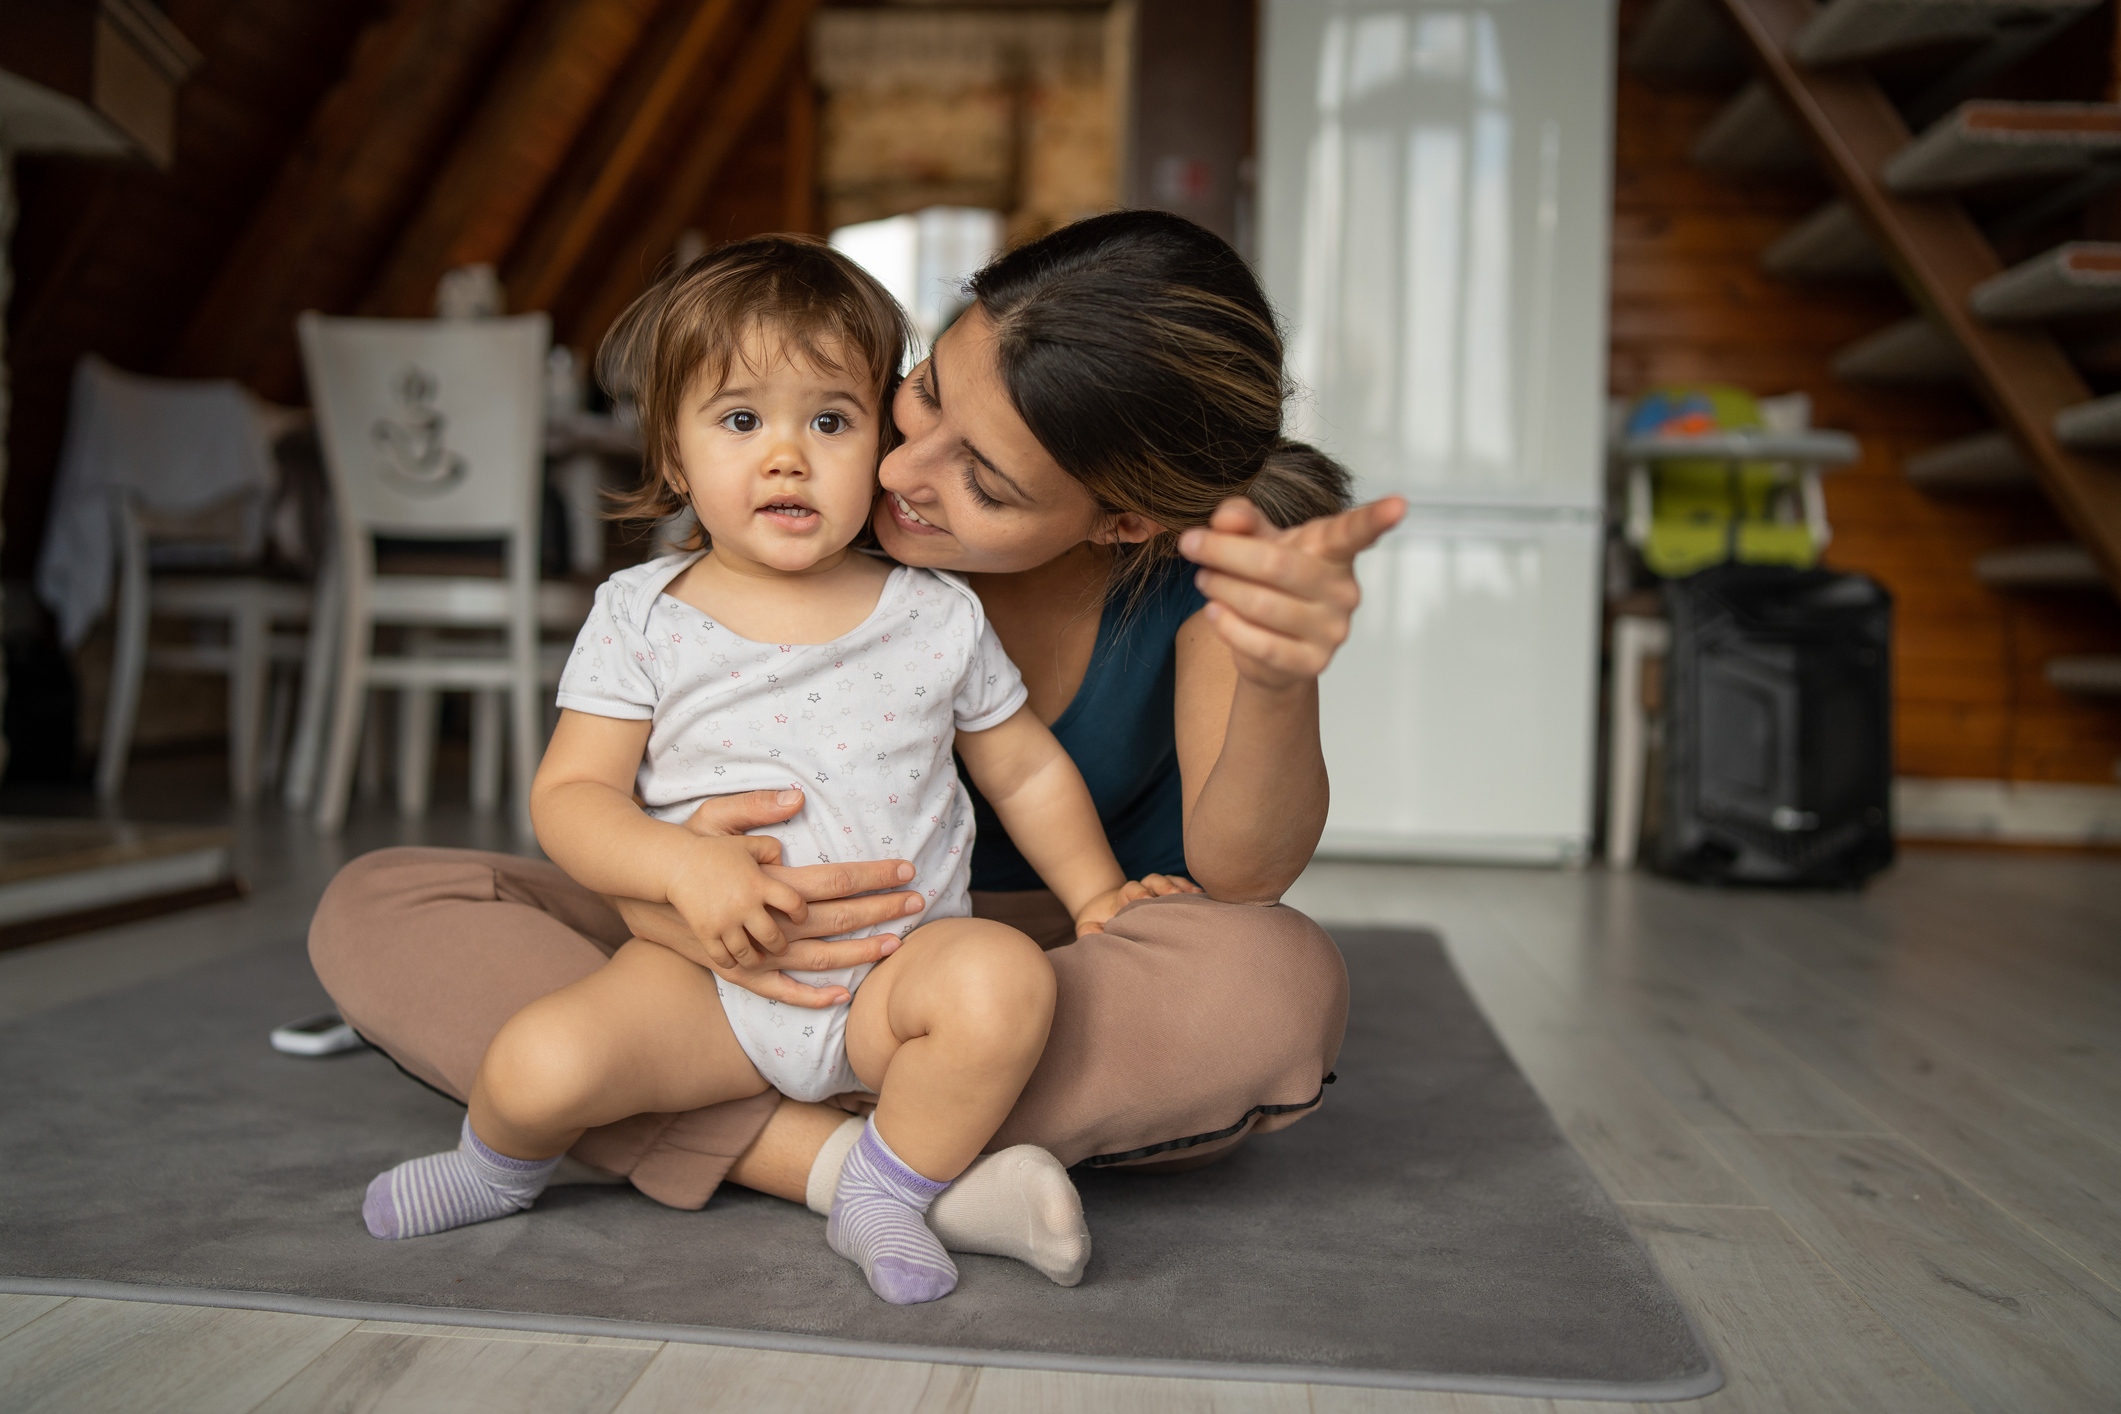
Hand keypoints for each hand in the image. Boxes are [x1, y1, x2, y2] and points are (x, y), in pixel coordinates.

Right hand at [614, 788, 927, 1005]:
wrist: (642, 889)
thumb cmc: (686, 850)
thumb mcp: (714, 818)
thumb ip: (755, 809)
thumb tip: (796, 799)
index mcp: (769, 880)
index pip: (835, 879)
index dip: (874, 875)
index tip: (907, 869)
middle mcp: (766, 917)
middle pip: (837, 918)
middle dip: (882, 910)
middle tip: (920, 902)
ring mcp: (753, 948)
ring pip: (818, 956)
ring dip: (859, 953)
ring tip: (895, 946)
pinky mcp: (738, 969)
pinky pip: (779, 989)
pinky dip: (810, 996)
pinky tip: (840, 997)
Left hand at [1073, 872, 1204, 937]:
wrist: (1109, 919)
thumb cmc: (1101, 926)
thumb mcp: (1089, 928)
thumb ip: (1088, 931)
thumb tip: (1093, 935)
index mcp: (1123, 897)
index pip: (1132, 888)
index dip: (1139, 892)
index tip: (1144, 898)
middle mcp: (1143, 891)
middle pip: (1155, 881)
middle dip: (1166, 886)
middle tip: (1176, 896)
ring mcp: (1158, 893)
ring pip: (1172, 882)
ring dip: (1183, 888)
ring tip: (1196, 896)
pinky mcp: (1172, 898)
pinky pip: (1184, 888)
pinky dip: (1192, 890)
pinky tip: (1203, 897)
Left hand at [1179, 496, 1406, 690]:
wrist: (1270, 651)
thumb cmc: (1269, 583)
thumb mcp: (1256, 542)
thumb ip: (1241, 520)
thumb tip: (1224, 520)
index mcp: (1333, 552)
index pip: (1355, 532)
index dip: (1376, 519)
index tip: (1399, 504)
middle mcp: (1342, 590)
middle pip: (1276, 564)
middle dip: (1224, 552)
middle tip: (1192, 545)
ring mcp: (1332, 630)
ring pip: (1261, 604)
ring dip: (1220, 588)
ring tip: (1204, 580)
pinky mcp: (1312, 663)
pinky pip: (1260, 644)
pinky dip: (1228, 626)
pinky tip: (1215, 612)